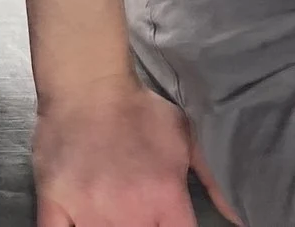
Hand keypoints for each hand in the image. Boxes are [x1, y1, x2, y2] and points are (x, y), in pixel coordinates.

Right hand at [33, 81, 215, 226]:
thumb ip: (213, 177)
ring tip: (112, 210)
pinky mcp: (55, 204)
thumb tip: (238, 215)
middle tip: (136, 211)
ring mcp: (89, 211)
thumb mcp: (184, 137)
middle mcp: (130, 212)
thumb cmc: (138, 109)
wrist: (87, 83)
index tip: (165, 222)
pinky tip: (80, 223)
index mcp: (165, 197)